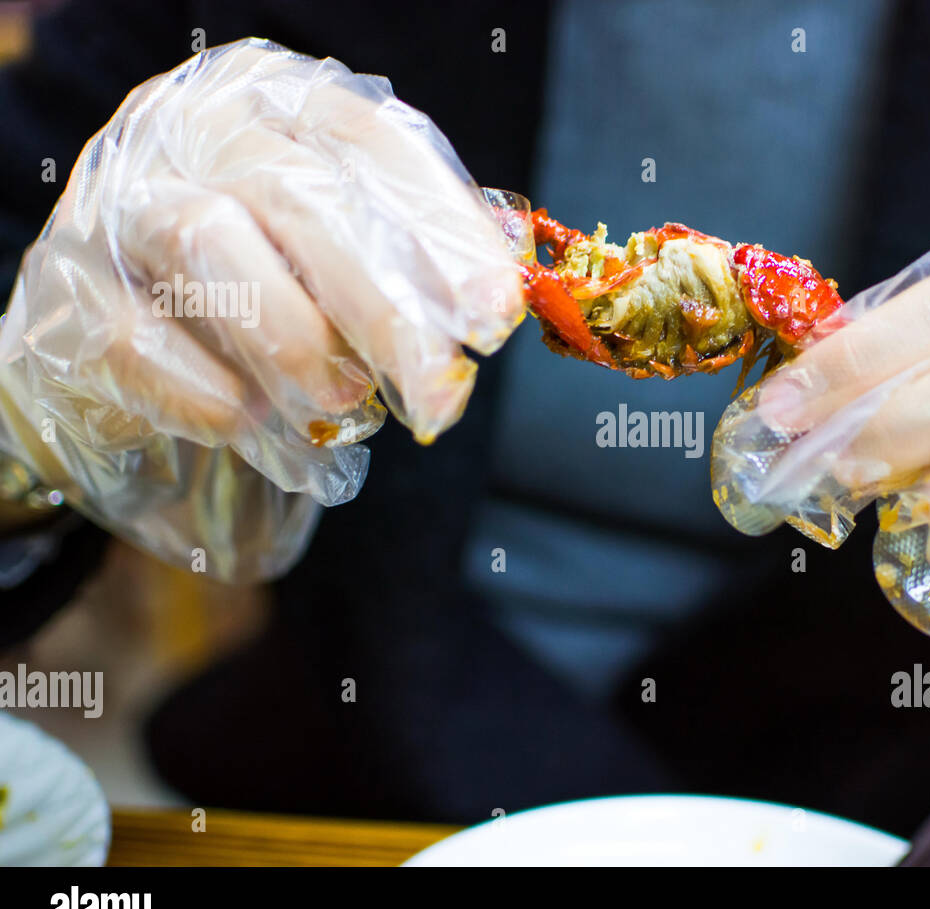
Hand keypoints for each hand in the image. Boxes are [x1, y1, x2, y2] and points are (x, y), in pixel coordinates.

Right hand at [0, 39, 522, 580]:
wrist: (111, 331)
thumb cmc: (259, 284)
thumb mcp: (335, 253)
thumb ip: (409, 257)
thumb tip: (504, 284)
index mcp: (274, 103)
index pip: (371, 143)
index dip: (441, 230)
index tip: (495, 316)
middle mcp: (189, 131)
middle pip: (301, 199)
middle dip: (385, 307)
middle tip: (441, 391)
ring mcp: (114, 202)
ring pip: (207, 242)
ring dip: (292, 337)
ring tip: (344, 399)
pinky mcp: (62, 290)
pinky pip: (135, 335)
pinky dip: (206, 389)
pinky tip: (250, 420)